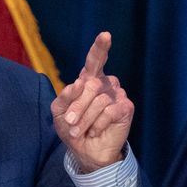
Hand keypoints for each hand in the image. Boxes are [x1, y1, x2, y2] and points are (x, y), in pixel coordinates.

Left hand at [50, 32, 133, 172]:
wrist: (86, 152)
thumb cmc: (72, 128)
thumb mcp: (60, 112)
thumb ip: (66, 96)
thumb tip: (79, 83)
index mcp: (89, 80)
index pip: (95, 59)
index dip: (100, 47)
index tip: (106, 35)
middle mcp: (105, 83)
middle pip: (90, 84)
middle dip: (77, 106)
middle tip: (71, 123)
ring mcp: (117, 94)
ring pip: (99, 99)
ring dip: (85, 119)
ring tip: (82, 130)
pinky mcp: (126, 107)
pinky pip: (109, 111)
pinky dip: (98, 124)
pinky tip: (97, 130)